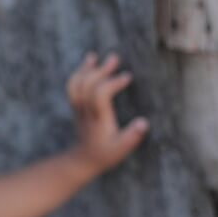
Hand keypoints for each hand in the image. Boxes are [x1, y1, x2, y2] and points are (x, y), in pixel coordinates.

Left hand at [66, 52, 148, 173]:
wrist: (83, 159)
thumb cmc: (106, 154)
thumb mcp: (122, 149)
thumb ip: (132, 136)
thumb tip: (143, 122)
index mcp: (99, 118)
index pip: (100, 95)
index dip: (112, 83)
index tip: (127, 76)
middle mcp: (86, 111)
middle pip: (88, 86)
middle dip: (100, 70)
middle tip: (115, 57)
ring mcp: (79, 108)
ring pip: (77, 85)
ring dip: (85, 70)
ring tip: (95, 56)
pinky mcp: (77, 107)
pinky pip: (74, 87)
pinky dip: (79, 74)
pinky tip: (88, 64)